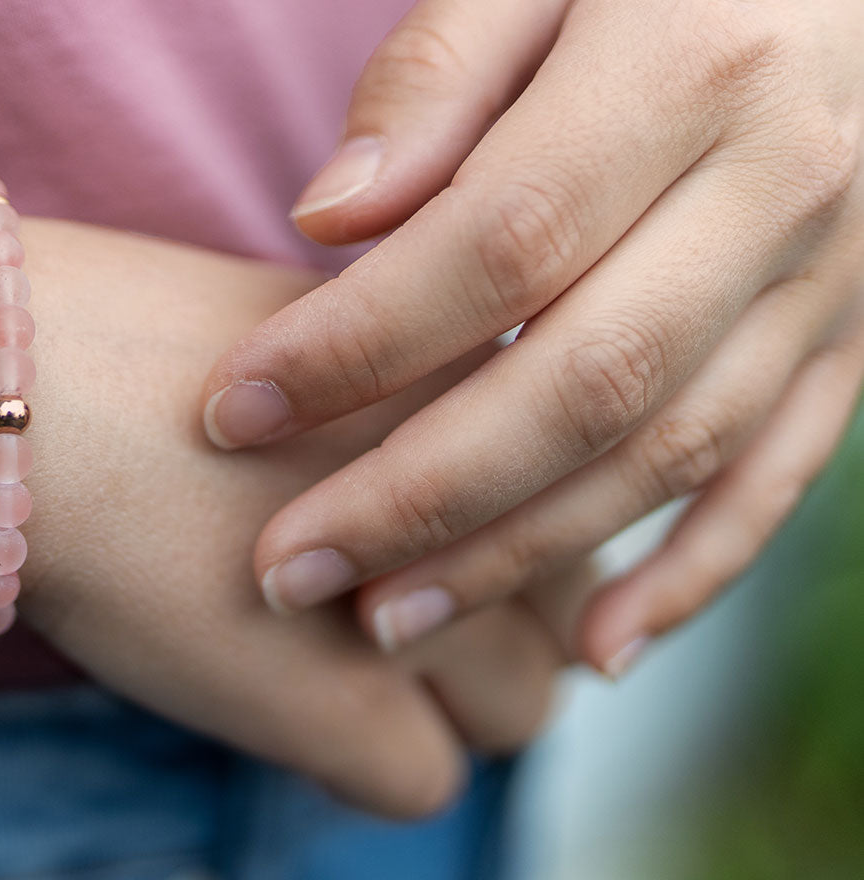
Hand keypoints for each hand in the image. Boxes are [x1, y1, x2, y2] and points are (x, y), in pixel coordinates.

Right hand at [11, 218, 589, 815]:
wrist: (5, 401)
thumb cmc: (114, 345)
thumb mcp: (303, 334)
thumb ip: (399, 385)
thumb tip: (430, 457)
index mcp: (484, 379)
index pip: (580, 490)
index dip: (502, 526)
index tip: (419, 531)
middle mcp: (486, 491)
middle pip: (572, 601)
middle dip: (492, 612)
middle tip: (379, 598)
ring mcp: (428, 603)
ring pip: (523, 707)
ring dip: (444, 696)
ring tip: (330, 656)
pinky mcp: (347, 710)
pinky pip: (421, 784)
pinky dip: (358, 760)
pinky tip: (281, 704)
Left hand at [199, 0, 863, 676]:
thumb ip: (434, 79)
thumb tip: (331, 222)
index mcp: (690, 70)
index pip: (496, 245)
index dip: (355, 344)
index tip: (232, 412)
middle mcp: (782, 186)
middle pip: (580, 382)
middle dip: (417, 495)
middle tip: (287, 571)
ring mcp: (835, 278)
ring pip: (667, 453)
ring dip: (518, 559)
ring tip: (382, 622)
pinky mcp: (856, 340)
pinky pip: (780, 478)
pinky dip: (691, 577)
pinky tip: (591, 653)